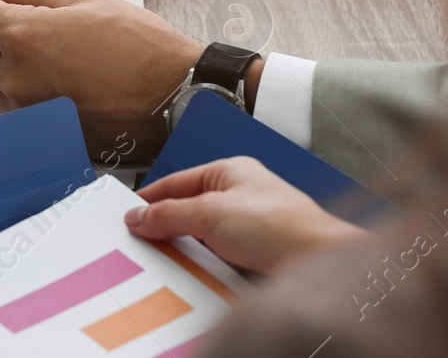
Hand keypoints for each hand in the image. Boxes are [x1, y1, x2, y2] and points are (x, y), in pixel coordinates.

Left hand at [0, 0, 202, 157]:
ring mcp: (27, 111)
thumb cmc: (137, 43)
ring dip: (9, 63)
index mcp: (24, 37)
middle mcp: (16, 79)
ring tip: (54, 53)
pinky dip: (24, 91)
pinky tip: (60, 80)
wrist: (173, 96)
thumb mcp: (83, 0)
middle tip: (39, 22)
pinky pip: (13, 107)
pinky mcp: (42, 133)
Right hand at [125, 157, 366, 272]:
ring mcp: (247, 228)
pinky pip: (216, 260)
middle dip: (166, 227)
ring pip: (202, 238)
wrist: (318, 262)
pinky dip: (202, 267)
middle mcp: (240, 196)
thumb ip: (170, 214)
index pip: (178, 181)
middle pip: (188, 211)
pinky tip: (193, 275)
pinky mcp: (253, 256)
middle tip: (141, 241)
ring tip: (167, 261)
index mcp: (231, 171)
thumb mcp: (211, 213)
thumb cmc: (282, 226)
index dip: (150, 197)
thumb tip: (140, 216)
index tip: (129, 214)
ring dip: (186, 251)